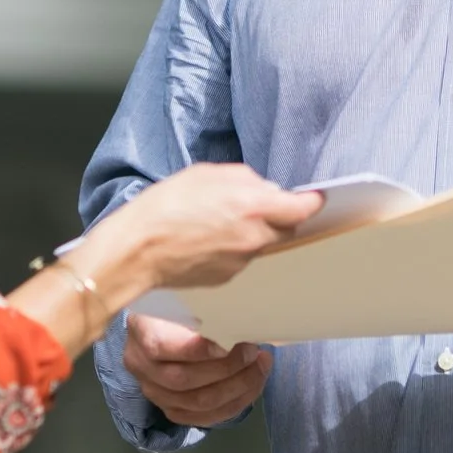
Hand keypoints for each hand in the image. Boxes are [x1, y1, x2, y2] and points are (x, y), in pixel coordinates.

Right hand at [103, 162, 321, 291]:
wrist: (138, 249)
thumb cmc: (165, 206)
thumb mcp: (206, 174)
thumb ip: (244, 179)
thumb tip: (265, 189)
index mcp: (254, 206)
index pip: (303, 207)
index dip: (311, 201)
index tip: (314, 198)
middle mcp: (256, 237)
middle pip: (287, 228)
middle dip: (279, 216)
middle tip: (256, 205)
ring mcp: (243, 262)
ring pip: (263, 244)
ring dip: (254, 232)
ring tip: (220, 221)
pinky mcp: (228, 278)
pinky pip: (242, 258)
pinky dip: (234, 248)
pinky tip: (208, 239)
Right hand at [124, 311, 274, 426]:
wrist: (158, 325)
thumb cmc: (176, 304)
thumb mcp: (183, 297)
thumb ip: (204, 307)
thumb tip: (238, 316)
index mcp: (141, 333)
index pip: (161, 347)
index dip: (197, 349)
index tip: (230, 341)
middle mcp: (141, 367)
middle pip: (184, 379)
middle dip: (228, 367)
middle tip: (254, 351)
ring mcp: (155, 392)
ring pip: (198, 402)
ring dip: (238, 387)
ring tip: (260, 366)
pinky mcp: (171, 409)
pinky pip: (205, 417)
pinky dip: (234, 404)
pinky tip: (253, 386)